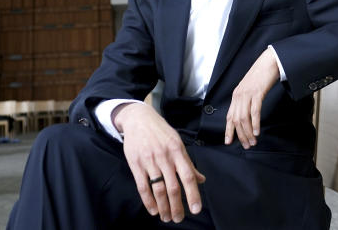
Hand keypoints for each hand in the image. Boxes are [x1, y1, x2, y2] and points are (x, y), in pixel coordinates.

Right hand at [113, 103, 205, 222]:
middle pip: (173, 187)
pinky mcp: (136, 164)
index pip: (188, 176)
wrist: (138, 118)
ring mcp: (150, 161)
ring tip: (166, 218)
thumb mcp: (177, 142)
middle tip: (179, 218)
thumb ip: (188, 163)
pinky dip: (148, 201)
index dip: (193, 194)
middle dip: (177, 206)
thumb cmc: (160, 132)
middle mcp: (165, 157)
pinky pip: (143, 186)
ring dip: (163, 207)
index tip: (196, 209)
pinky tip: (153, 210)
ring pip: (158, 189)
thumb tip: (201, 179)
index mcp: (178, 151)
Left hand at [224, 49, 279, 148]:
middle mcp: (239, 95)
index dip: (228, 130)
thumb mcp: (250, 89)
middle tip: (247, 145)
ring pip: (244, 118)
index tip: (229, 142)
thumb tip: (246, 115)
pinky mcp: (257, 92)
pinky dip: (255, 123)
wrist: (269, 62)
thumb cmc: (261, 76)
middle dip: (241, 135)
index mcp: (236, 95)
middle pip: (236, 120)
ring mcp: (247, 94)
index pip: (229, 116)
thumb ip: (246, 100)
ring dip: (248, 132)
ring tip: (253, 141)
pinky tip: (256, 131)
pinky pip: (254, 111)